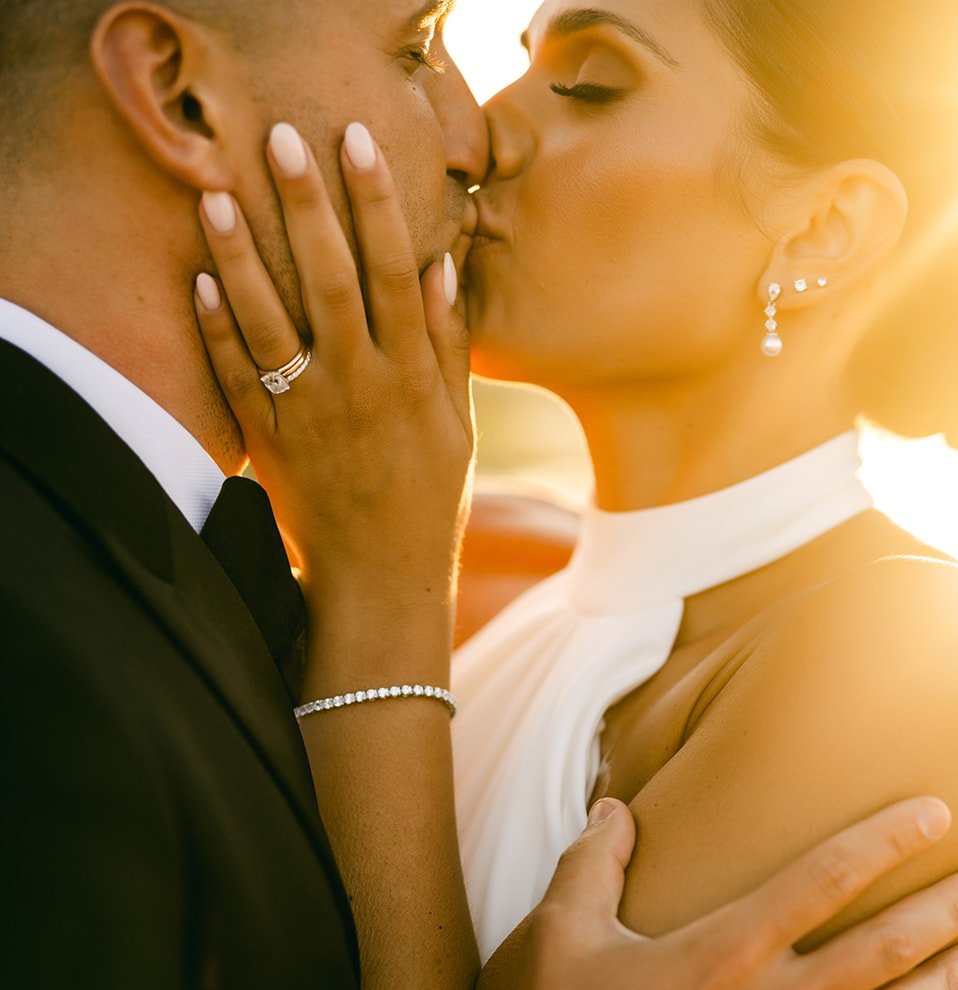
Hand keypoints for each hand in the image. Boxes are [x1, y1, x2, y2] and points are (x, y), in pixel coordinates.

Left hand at [194, 122, 473, 621]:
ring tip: (215, 195)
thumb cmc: (426, 498)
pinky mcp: (270, 442)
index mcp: (409, 377)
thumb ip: (446, 343)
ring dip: (240, 258)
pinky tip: (199, 280)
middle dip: (306, 207)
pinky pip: (237, 379)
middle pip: (330, 281)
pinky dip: (217, 331)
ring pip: (270, 323)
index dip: (376, 204)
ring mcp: (308, 414)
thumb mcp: (455, 423)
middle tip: (279, 139)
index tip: (358, 142)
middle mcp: (359, 387)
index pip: (393, 272)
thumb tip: (442, 263)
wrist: (381, 579)